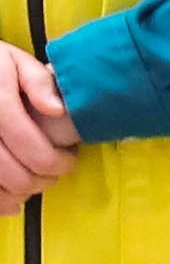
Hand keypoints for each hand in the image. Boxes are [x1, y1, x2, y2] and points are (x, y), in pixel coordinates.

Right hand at [0, 46, 75, 212]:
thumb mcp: (13, 61)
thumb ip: (38, 82)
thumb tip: (57, 109)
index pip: (35, 151)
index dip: (59, 163)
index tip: (69, 160)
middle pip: (16, 176)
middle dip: (43, 180)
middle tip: (55, 173)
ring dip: (21, 193)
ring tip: (35, 182)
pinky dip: (0, 202)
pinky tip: (11, 199)